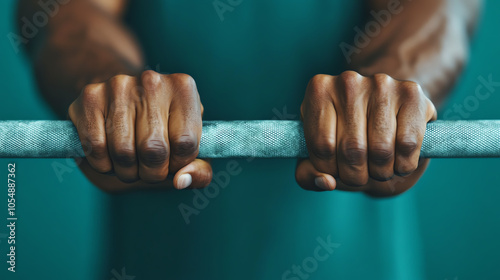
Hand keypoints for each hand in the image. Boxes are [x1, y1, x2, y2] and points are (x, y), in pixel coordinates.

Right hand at [69, 71, 211, 191]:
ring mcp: (118, 86)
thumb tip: (181, 181)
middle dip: (152, 173)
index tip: (172, 162)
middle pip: (154, 150)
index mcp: (184, 89)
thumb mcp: (190, 148)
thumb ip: (199, 171)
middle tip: (149, 169)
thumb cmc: (164, 131)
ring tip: (131, 163)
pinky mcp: (90, 97)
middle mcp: (152, 81)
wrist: (122, 100)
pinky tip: (109, 156)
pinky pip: (96, 148)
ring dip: (126, 171)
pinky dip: (103, 165)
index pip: (186, 143)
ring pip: (123, 152)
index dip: (178, 164)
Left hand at [295, 71, 436, 194]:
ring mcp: (381, 84)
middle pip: (351, 149)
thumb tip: (326, 182)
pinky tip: (399, 162)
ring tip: (379, 169)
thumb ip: (309, 175)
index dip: (330, 170)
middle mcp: (347, 80)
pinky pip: (407, 144)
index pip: (321, 146)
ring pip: (381, 150)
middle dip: (356, 176)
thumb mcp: (320, 156)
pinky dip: (403, 165)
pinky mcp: (412, 93)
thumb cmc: (348, 139)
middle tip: (361, 176)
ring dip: (381, 173)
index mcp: (318, 91)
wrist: (389, 116)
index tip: (337, 172)